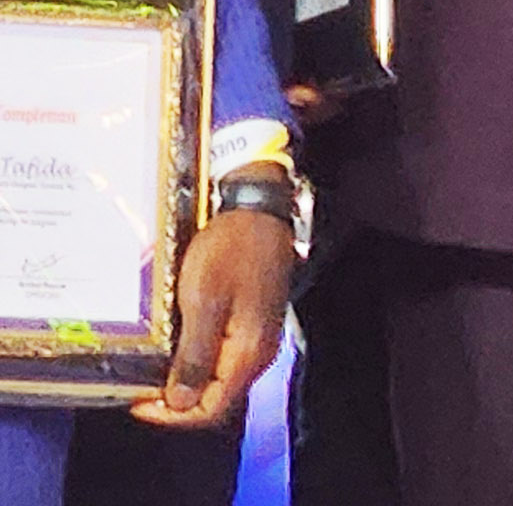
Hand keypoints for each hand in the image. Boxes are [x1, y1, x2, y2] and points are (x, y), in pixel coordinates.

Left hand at [129, 206, 292, 428]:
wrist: (258, 212)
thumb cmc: (230, 250)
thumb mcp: (203, 301)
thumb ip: (194, 355)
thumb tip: (182, 402)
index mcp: (248, 352)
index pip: (211, 409)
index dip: (172, 416)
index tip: (139, 402)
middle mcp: (259, 353)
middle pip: (217, 399)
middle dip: (178, 403)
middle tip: (142, 389)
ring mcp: (259, 338)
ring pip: (220, 382)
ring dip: (187, 384)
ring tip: (154, 371)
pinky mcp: (254, 324)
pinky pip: (225, 361)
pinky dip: (198, 366)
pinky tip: (178, 349)